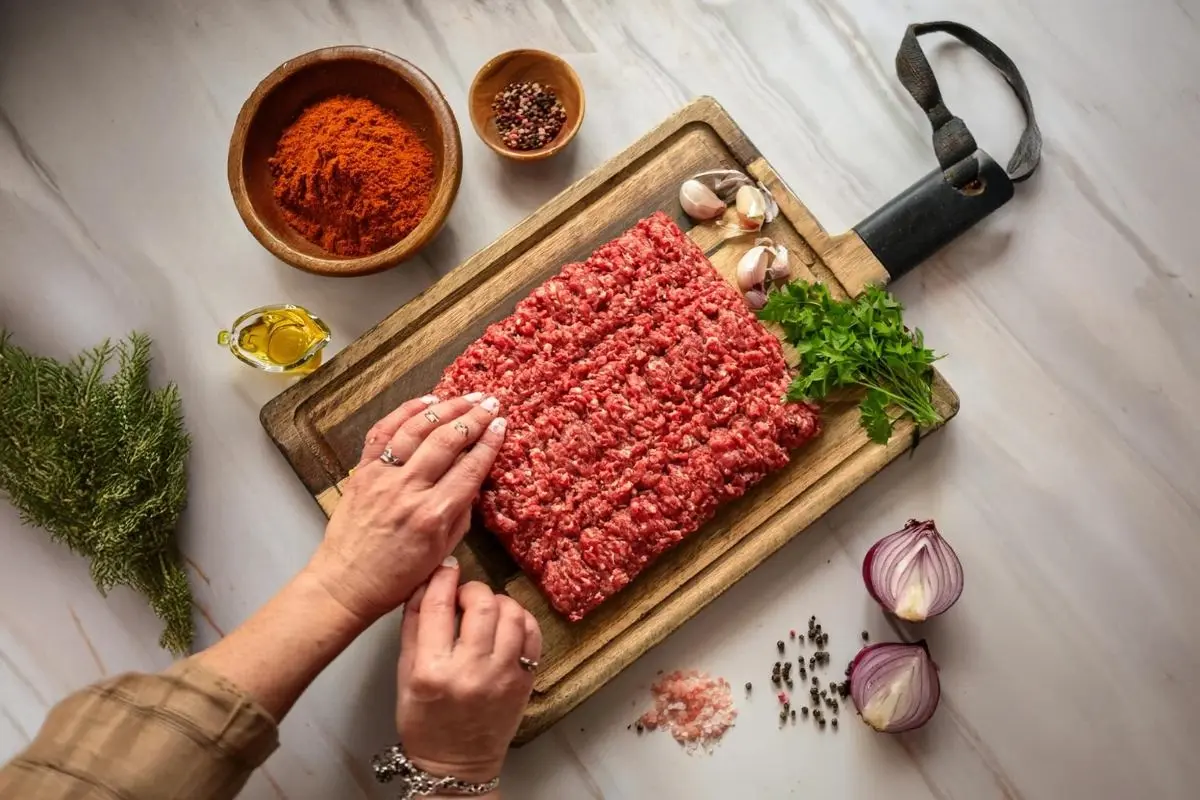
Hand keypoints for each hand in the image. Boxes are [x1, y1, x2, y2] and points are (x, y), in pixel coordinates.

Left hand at [308, 393, 506, 623]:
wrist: (346, 583)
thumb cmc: (397, 576)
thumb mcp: (442, 551)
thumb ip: (461, 513)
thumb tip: (473, 479)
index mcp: (433, 515)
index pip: (470, 469)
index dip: (489, 443)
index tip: (502, 426)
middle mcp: (408, 490)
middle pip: (447, 441)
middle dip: (473, 418)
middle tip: (490, 403)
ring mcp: (382, 477)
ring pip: (417, 429)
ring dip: (444, 407)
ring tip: (465, 397)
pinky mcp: (362, 471)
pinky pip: (383, 432)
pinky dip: (405, 412)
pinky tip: (426, 401)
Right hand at [397, 562, 541, 782]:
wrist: (455, 763)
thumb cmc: (424, 721)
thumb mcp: (404, 674)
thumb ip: (413, 626)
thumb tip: (425, 583)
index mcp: (432, 670)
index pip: (438, 606)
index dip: (442, 578)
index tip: (446, 569)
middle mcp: (470, 671)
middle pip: (481, 604)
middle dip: (472, 589)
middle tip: (465, 597)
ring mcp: (503, 676)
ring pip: (511, 614)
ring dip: (498, 602)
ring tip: (486, 612)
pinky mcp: (524, 681)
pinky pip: (532, 633)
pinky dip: (521, 619)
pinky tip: (506, 624)